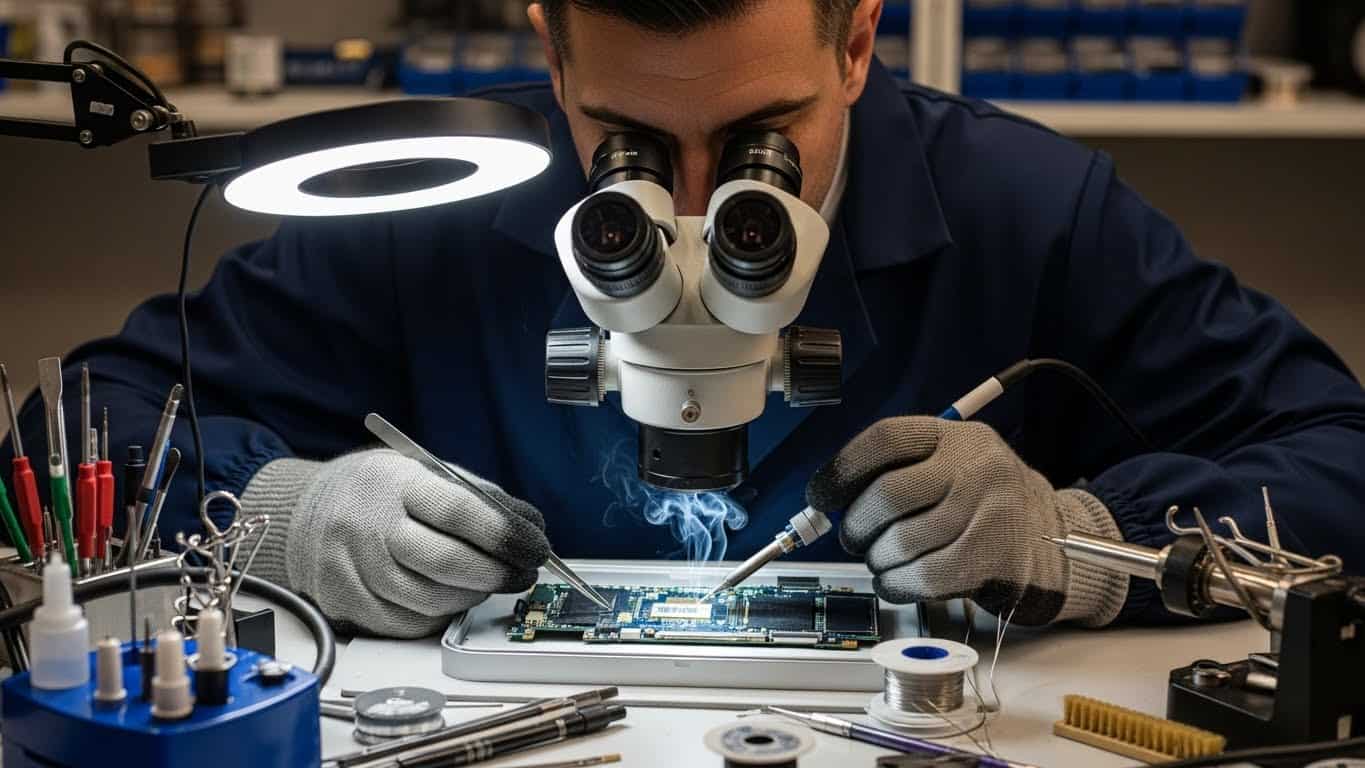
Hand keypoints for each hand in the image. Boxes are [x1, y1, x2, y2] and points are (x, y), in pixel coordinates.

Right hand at [243, 450, 548, 637]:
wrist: (306, 512)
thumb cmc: (378, 490)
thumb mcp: (423, 472)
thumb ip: (477, 497)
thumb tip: (530, 525)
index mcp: (394, 485)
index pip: (458, 511)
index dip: (505, 533)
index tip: (536, 544)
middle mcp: (370, 529)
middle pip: (447, 564)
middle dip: (498, 573)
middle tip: (526, 571)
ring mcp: (355, 571)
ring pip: (433, 600)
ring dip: (476, 596)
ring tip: (494, 581)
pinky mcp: (348, 606)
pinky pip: (410, 623)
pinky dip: (443, 614)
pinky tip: (456, 597)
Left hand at [806, 417, 1127, 626]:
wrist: (1054, 537)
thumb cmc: (982, 501)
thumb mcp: (950, 463)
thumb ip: (898, 470)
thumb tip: (831, 498)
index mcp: (954, 437)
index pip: (885, 439)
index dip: (842, 470)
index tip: (821, 495)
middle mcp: (972, 468)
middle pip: (887, 495)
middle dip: (856, 525)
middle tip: (855, 537)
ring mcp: (986, 513)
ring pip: (901, 541)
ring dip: (877, 559)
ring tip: (882, 558)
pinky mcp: (991, 559)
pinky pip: (923, 577)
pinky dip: (896, 584)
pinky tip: (896, 579)